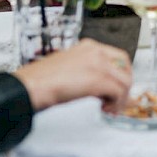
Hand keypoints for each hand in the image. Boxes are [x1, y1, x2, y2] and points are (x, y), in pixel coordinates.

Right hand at [13, 39, 132, 113]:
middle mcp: (96, 51)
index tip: (116, 89)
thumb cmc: (41, 81)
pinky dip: (116, 104)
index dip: (120, 75)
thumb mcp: (68, 68)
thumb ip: (85, 71)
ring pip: (125, 81)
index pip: (117, 57)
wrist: (31, 86)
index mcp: (88, 46)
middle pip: (125, 67)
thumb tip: (99, 87)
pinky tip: (104, 110)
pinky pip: (119, 92)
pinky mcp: (98, 78)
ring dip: (120, 99)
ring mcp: (98, 63)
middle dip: (124, 86)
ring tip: (108, 109)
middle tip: (116, 102)